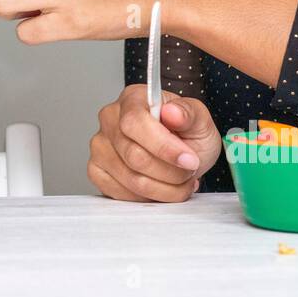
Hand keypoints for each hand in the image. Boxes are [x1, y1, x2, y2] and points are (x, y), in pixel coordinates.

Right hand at [87, 84, 222, 201]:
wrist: (180, 152)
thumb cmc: (186, 133)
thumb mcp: (200, 120)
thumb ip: (189, 114)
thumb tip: (173, 112)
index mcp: (132, 99)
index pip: (135, 123)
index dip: (163, 146)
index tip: (189, 160)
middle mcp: (110, 120)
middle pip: (134, 156)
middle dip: (170, 172)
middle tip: (190, 170)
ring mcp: (100, 146)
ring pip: (131, 180)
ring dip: (165, 188)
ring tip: (181, 180)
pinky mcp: (97, 171)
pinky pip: (122, 194)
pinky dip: (149, 197)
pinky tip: (163, 187)